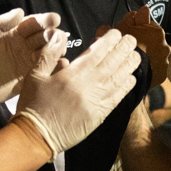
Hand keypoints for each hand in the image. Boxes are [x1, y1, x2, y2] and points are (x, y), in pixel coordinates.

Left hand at [0, 9, 61, 107]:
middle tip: (54, 37)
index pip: (33, 22)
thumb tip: (20, 12)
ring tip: (60, 50)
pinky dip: (57, 66)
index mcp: (14, 32)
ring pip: (51, 51)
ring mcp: (30, 61)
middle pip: (46, 36)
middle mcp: (25, 45)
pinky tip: (61, 64)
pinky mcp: (33, 76)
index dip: (44, 20)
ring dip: (58, 48)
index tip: (53, 19)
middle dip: (53, 34)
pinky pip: (48, 69)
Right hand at [16, 29, 140, 154]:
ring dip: (129, 66)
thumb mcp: (34, 75)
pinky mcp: (99, 115)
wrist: (36, 136)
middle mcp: (88, 85)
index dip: (109, 41)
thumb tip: (58, 36)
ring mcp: (95, 100)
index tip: (116, 33)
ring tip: (137, 56)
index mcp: (72, 73)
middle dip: (123, 49)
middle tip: (131, 40)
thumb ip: (49, 54)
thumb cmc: (33, 105)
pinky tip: (132, 79)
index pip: (96, 52)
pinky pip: (117, 98)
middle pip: (111, 63)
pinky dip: (126, 87)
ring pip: (118, 79)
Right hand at [98, 6, 168, 87]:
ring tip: (133, 62)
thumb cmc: (124, 48)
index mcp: (157, 32)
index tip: (129, 34)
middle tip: (131, 49)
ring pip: (154, 56)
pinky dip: (148, 69)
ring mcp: (164, 62)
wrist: (129, 73)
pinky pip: (154, 70)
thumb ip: (131, 17)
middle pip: (152, 42)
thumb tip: (139, 11)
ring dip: (147, 57)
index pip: (148, 26)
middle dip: (144, 43)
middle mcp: (165, 46)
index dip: (137, 29)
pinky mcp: (161, 76)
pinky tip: (138, 71)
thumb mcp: (121, 28)